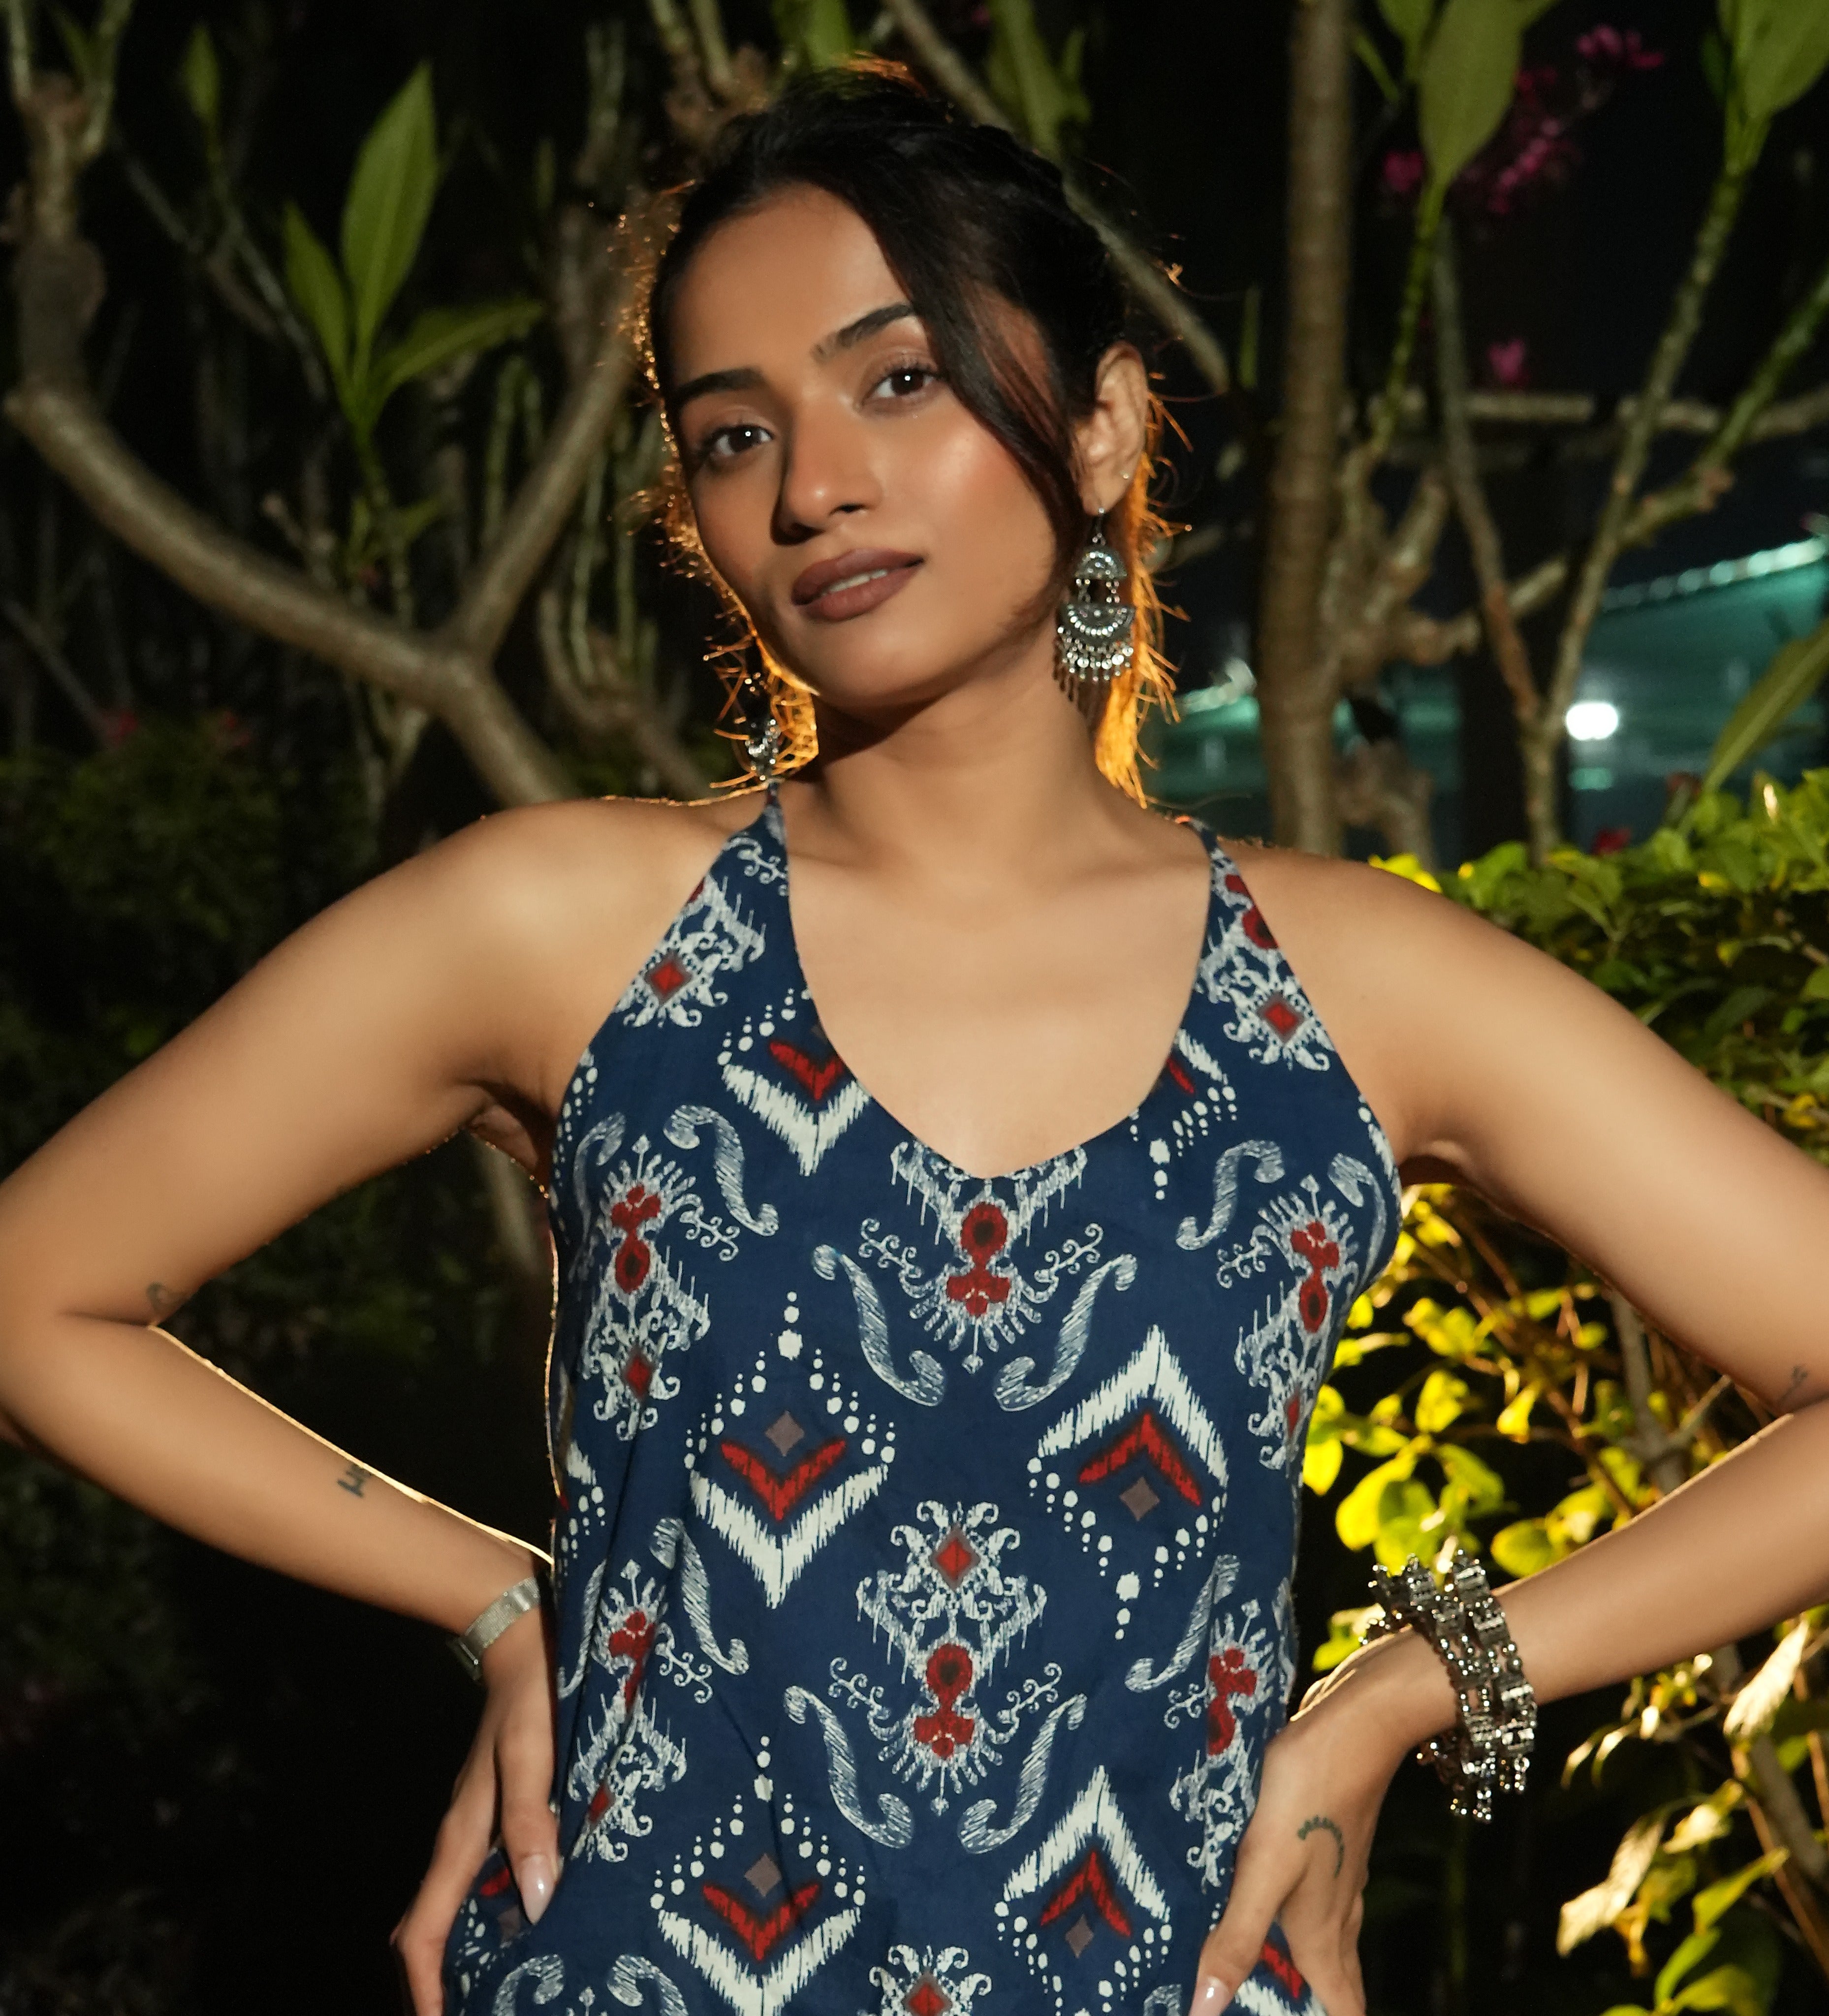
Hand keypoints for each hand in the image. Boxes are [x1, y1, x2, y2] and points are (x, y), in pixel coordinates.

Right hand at [392, 1606, 558, 2015]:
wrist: (525, 1637)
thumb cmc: (532, 1697)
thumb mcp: (535, 1757)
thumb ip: (532, 1824)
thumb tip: (535, 1902)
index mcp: (461, 1837)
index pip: (421, 1933)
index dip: (423, 1990)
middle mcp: (461, 1839)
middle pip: (430, 1930)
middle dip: (438, 1983)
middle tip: (475, 2014)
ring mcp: (475, 1825)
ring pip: (454, 1907)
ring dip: (464, 1953)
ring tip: (499, 1991)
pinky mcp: (496, 1809)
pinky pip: (478, 1879)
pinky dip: (486, 1915)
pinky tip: (523, 1925)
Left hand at [1192, 1637, 1439, 2014]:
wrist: (1357, 1725)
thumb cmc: (1309, 1797)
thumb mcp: (1264, 1867)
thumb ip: (1238, 1937)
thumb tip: (1205, 2011)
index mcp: (1321, 1929)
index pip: (1341, 2006)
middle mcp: (1336, 1910)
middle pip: (1336, 1979)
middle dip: (1319, 2005)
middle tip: (1285, 2011)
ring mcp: (1338, 1873)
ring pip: (1328, 1937)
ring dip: (1310, 1964)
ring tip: (1278, 1975)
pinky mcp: (1329, 1838)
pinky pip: (1317, 1896)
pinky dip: (1299, 1914)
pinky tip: (1273, 1896)